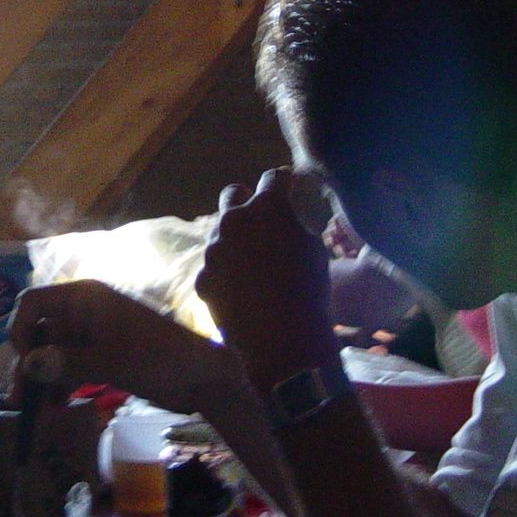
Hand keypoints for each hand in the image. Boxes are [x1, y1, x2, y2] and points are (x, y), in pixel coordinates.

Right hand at [9, 279, 245, 416]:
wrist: (201, 377)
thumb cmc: (158, 358)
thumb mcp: (110, 361)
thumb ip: (66, 363)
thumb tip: (27, 365)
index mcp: (84, 298)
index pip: (33, 303)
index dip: (20, 329)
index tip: (23, 362)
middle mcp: (83, 312)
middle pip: (40, 334)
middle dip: (29, 367)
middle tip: (19, 402)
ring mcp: (93, 336)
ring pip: (54, 356)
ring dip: (43, 382)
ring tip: (35, 415)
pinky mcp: (102, 357)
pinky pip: (71, 369)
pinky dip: (62, 387)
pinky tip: (56, 409)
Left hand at [195, 167, 340, 395]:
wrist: (283, 338)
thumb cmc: (309, 289)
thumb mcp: (314, 248)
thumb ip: (293, 226)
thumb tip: (284, 223)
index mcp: (267, 208)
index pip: (273, 178)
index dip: (283, 180)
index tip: (287, 183)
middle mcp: (233, 221)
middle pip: (233, 194)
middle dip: (246, 199)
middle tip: (259, 215)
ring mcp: (213, 250)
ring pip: (219, 232)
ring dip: (234, 239)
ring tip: (252, 261)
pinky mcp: (202, 278)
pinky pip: (213, 266)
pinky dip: (224, 272)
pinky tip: (240, 289)